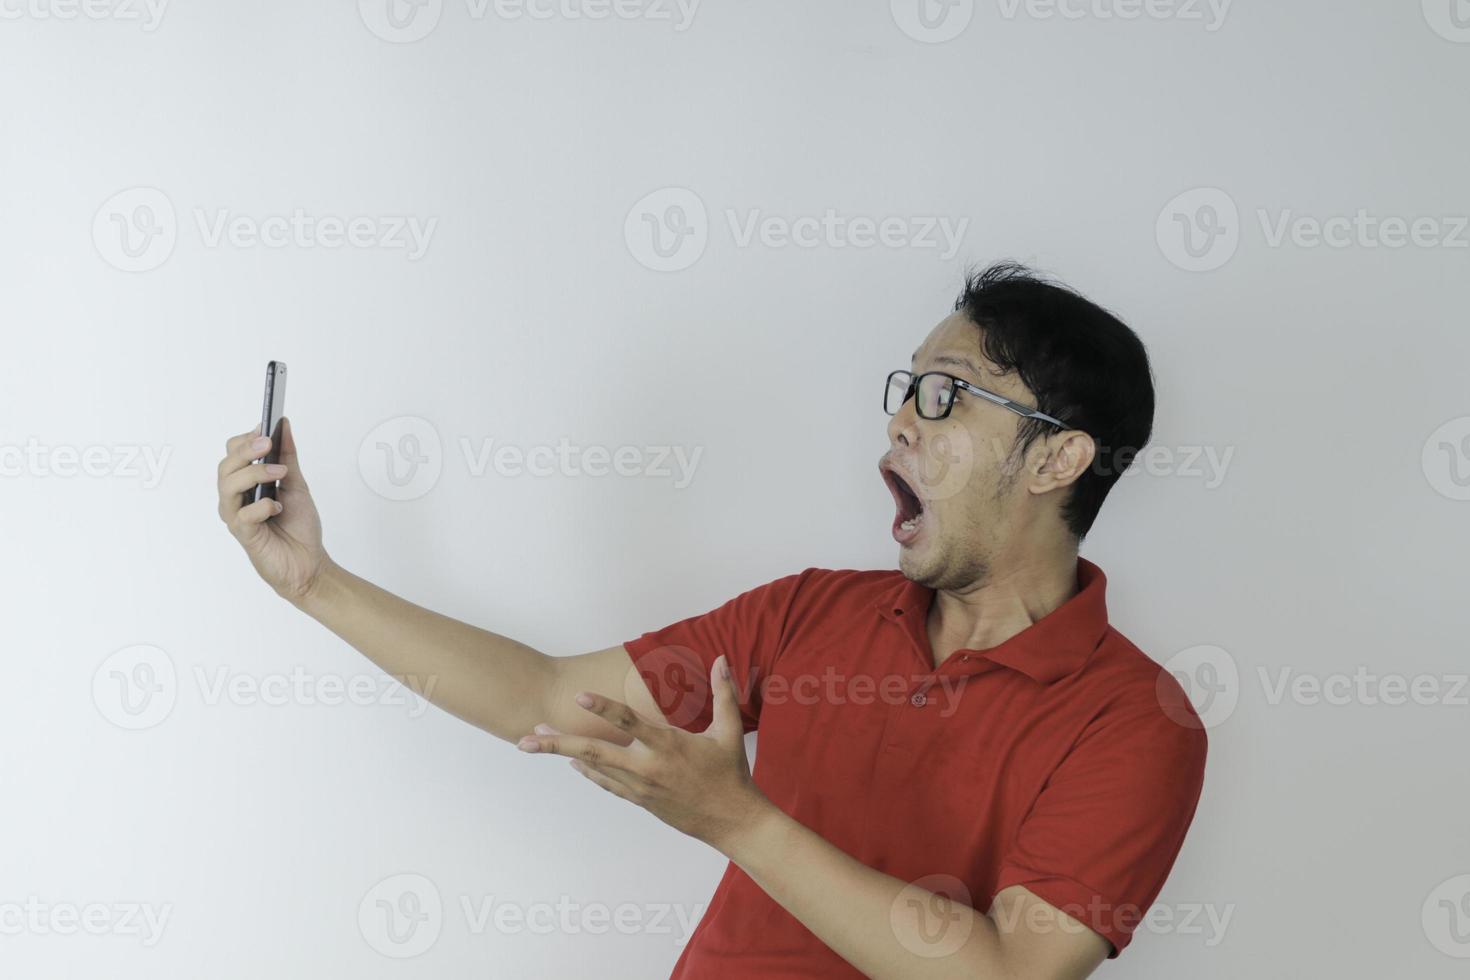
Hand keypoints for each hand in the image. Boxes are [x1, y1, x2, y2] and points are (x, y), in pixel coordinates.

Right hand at [216, 418, 330, 604]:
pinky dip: (262, 506)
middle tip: (267, 443)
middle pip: (226, 467)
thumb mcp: (296, 484)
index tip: (264, 426)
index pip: (232, 454)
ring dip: (254, 474)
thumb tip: (283, 425)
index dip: (245, 439)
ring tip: (279, 473)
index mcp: (245, 484)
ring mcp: (237, 517)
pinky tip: (278, 507)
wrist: (309, 563)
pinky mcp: (244, 534)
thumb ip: (288, 456)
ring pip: (228, 486)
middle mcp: (236, 498)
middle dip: (246, 451)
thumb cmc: (298, 527)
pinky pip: (243, 515)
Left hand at [517, 655, 773, 851]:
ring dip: (565, 754)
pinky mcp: (641, 801)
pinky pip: (607, 784)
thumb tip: (720, 659)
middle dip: (559, 743)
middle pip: (594, 752)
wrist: (731, 821)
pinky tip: (572, 764)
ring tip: (537, 742)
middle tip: (529, 734)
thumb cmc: (731, 774)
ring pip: (595, 768)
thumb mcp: (730, 731)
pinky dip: (588, 772)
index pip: (628, 722)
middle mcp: (647, 767)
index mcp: (668, 746)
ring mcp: (641, 787)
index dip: (602, 708)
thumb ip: (723, 693)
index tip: (578, 696)